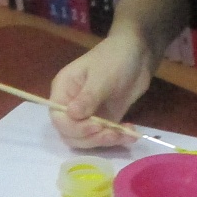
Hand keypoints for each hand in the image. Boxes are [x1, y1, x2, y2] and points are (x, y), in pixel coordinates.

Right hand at [49, 29, 153, 148]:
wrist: (137, 54)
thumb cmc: (114, 58)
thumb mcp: (102, 76)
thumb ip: (88, 97)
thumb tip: (72, 115)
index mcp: (63, 90)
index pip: (58, 118)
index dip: (74, 127)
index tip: (96, 126)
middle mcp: (71, 105)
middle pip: (69, 133)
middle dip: (90, 138)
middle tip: (111, 133)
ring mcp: (87, 115)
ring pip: (86, 139)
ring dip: (104, 141)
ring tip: (123, 134)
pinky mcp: (103, 120)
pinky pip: (104, 137)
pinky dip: (117, 140)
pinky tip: (130, 134)